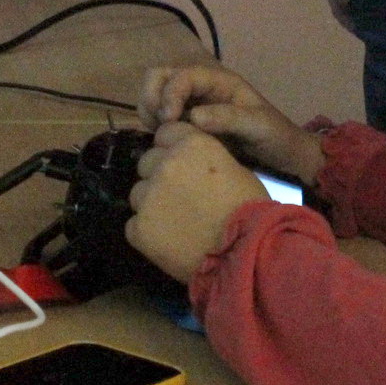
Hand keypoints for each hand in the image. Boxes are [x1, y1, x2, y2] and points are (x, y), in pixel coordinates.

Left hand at [126, 122, 267, 283]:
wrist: (245, 251)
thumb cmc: (250, 209)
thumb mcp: (235, 169)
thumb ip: (206, 160)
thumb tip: (192, 165)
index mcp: (191, 144)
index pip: (166, 133)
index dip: (173, 148)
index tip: (183, 164)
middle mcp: (164, 164)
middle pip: (147, 162)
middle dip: (160, 175)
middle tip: (180, 196)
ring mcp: (148, 197)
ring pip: (139, 193)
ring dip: (153, 203)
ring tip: (175, 222)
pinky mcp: (138, 228)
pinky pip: (135, 224)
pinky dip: (149, 231)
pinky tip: (169, 241)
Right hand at [138, 63, 325, 185]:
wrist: (283, 157)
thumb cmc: (275, 136)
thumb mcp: (258, 125)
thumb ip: (228, 118)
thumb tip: (192, 117)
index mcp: (219, 81)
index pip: (183, 75)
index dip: (170, 93)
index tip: (168, 119)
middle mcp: (201, 89)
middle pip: (160, 77)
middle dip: (151, 96)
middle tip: (157, 124)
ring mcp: (191, 106)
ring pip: (155, 95)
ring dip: (149, 111)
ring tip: (159, 135)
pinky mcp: (186, 125)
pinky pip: (159, 118)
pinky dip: (153, 125)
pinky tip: (163, 143)